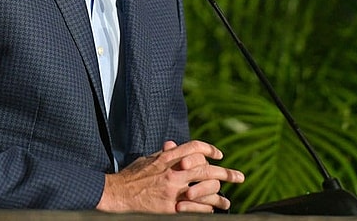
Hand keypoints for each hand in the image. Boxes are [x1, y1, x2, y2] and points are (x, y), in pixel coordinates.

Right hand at [96, 140, 244, 213]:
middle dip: (227, 174)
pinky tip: (211, 210)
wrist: (116, 195)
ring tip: (227, 201)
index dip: (210, 150)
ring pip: (205, 191)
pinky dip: (206, 209)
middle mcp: (172, 173)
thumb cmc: (130, 177)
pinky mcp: (170, 208)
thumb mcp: (146, 160)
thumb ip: (163, 154)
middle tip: (240, 177)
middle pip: (206, 170)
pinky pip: (196, 209)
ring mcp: (172, 192)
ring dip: (220, 197)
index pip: (195, 148)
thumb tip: (174, 145)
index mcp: (167, 159)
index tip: (219, 155)